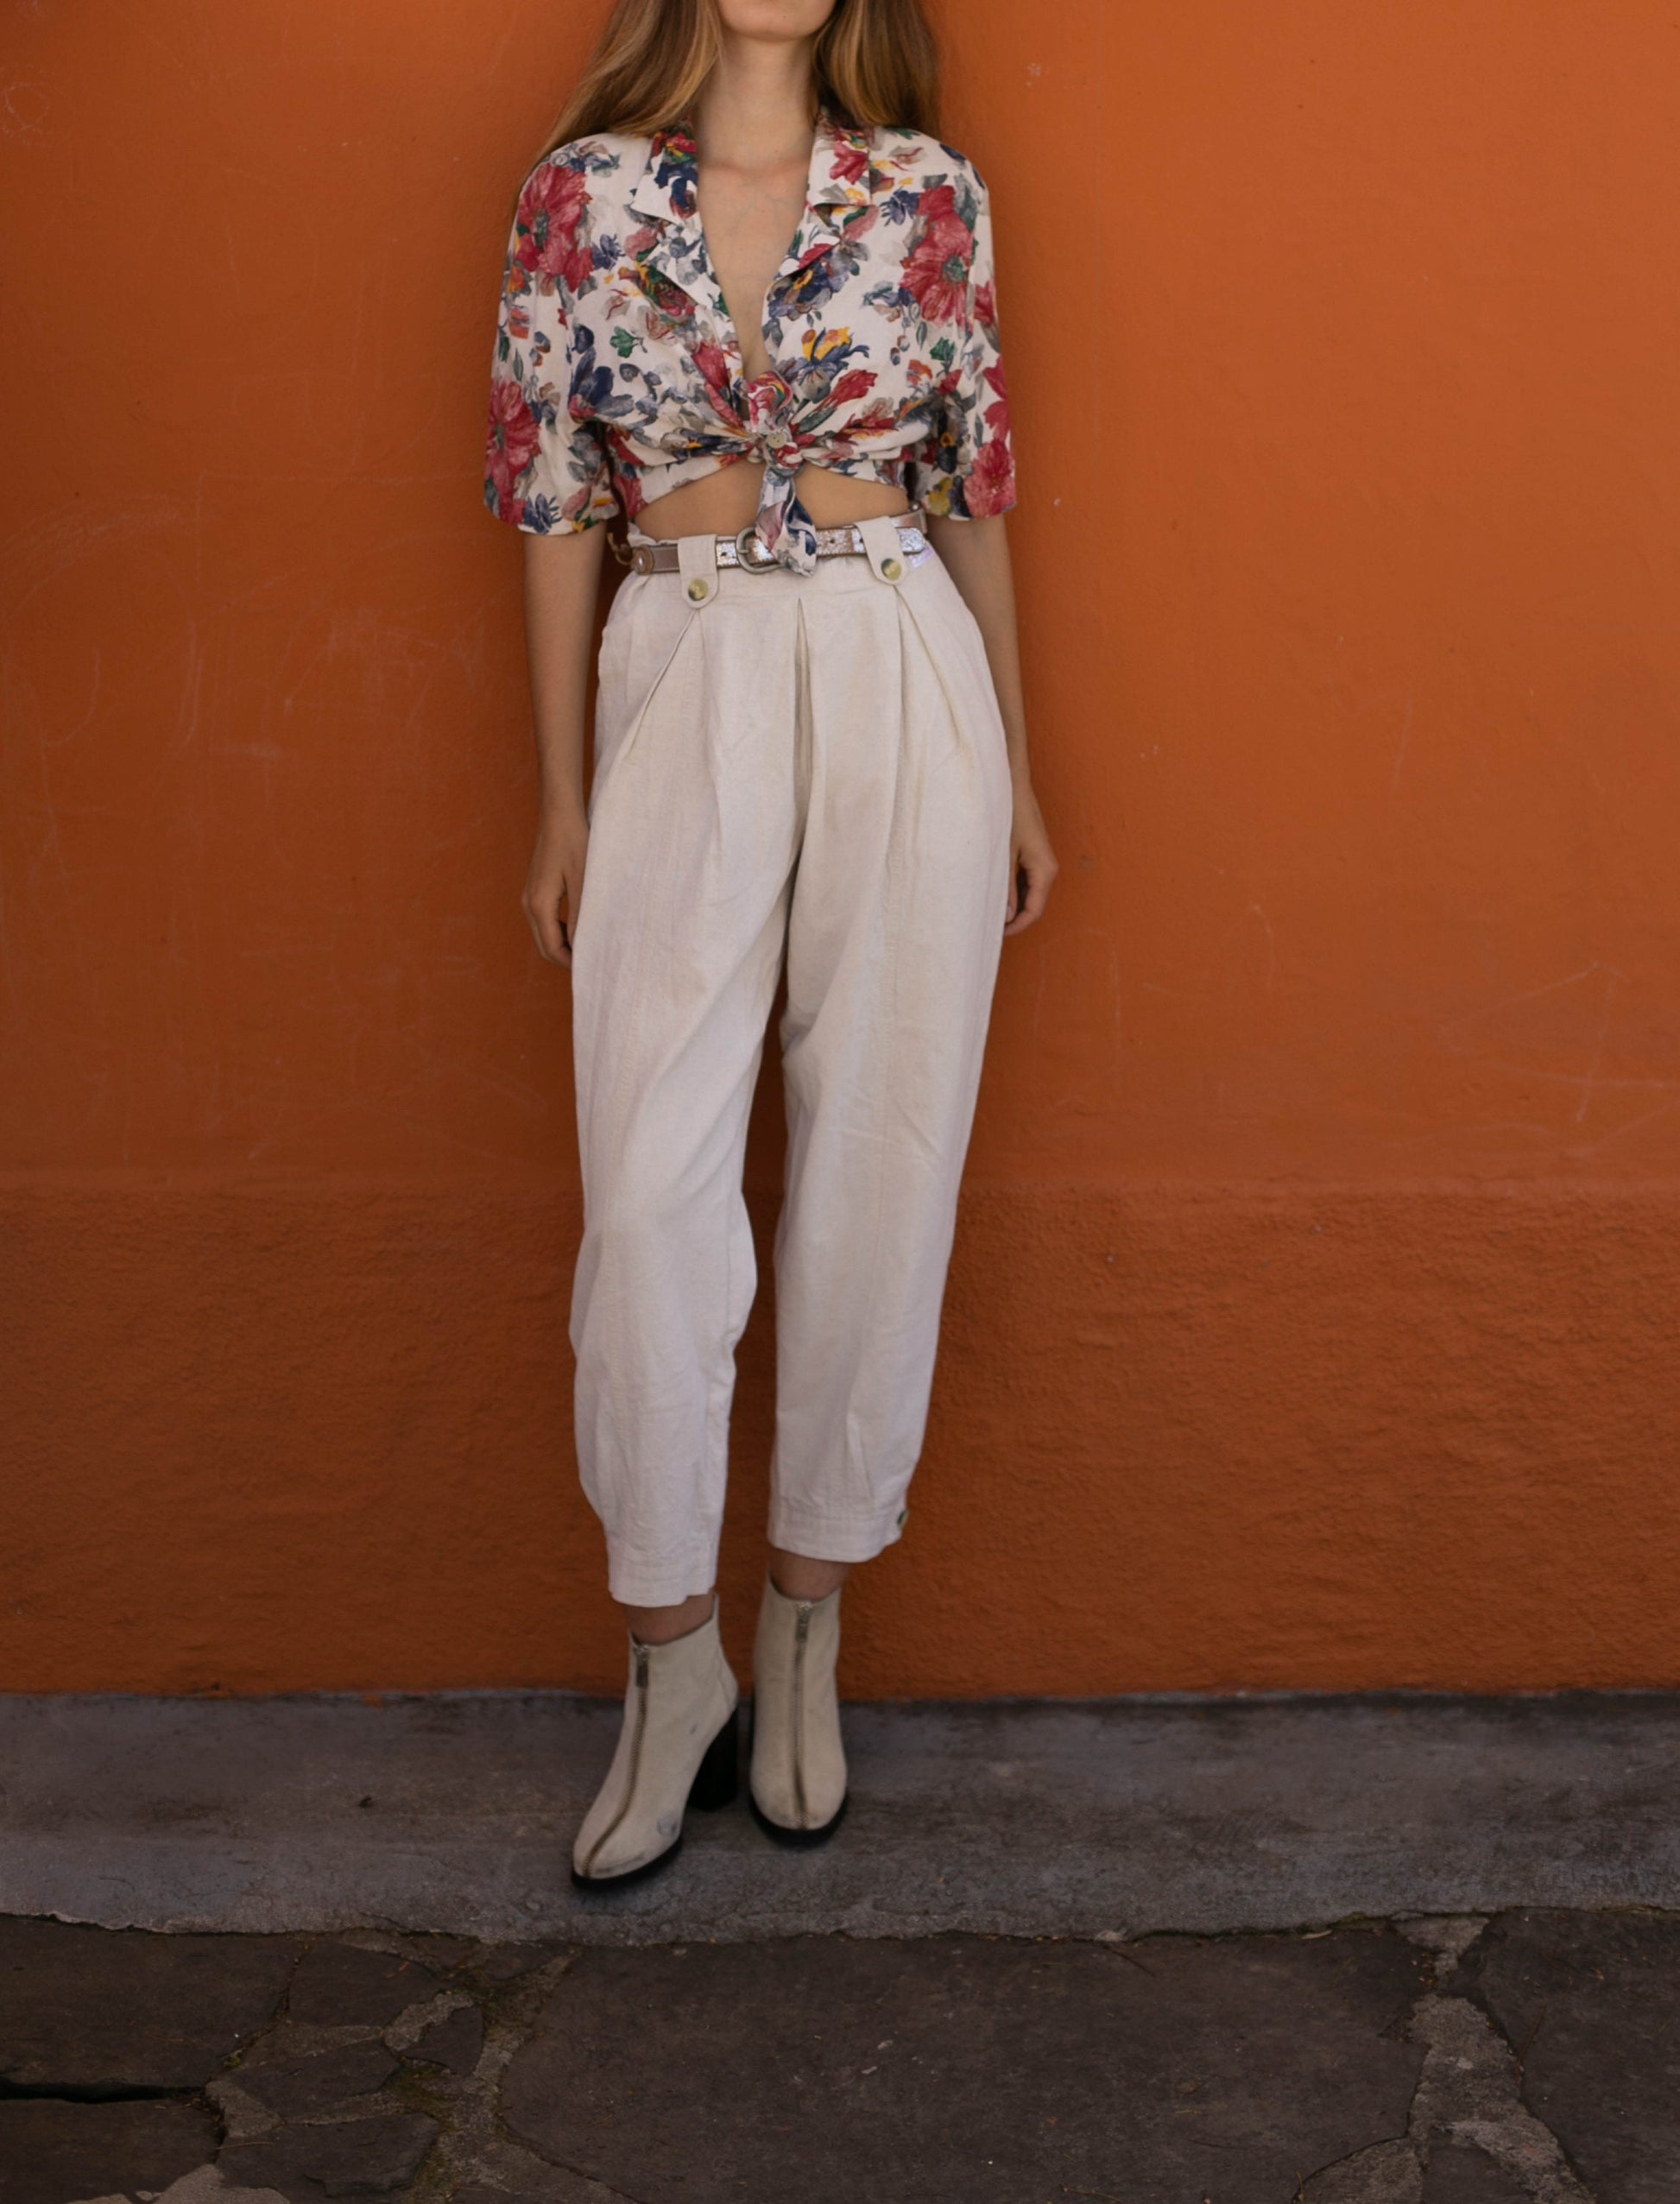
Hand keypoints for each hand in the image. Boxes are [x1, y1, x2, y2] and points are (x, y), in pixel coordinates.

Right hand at [523, 801, 588, 967]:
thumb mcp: (584, 881)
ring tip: (589, 947)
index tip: (593, 968)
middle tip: (593, 963)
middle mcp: (529, 904)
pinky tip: (579, 928)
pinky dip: (560, 932)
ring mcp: (529, 897)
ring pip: (544, 935)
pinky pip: (544, 921)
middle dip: (566, 958)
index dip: (572, 963)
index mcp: (539, 905)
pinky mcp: (535, 890)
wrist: (558, 814)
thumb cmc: (574, 843)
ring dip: (563, 945)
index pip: (552, 949)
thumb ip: (581, 916)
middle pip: (544, 946)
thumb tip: (581, 946)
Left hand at [1003, 775, 1056, 936]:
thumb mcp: (1004, 855)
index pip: (1034, 911)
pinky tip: (995, 895)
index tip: (997, 936)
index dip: (1017, 927)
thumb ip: (1006, 888)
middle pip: (1033, 905)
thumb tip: (1006, 917)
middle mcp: (1048, 869)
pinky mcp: (1034, 857)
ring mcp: (1042, 863)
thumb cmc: (1009, 816)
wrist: (1014, 788)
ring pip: (1030, 895)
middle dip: (1014, 919)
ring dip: (1013, 906)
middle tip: (989, 928)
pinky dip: (1013, 892)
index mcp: (1045, 871)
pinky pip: (1026, 883)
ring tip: (989, 913)